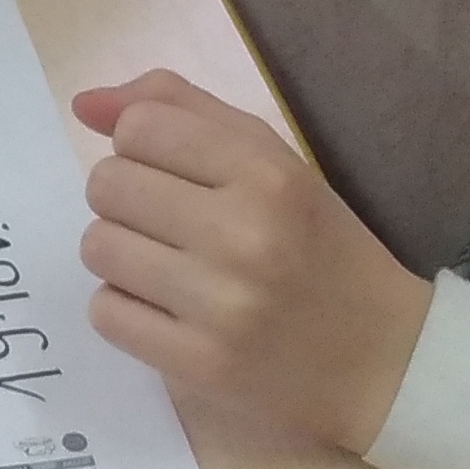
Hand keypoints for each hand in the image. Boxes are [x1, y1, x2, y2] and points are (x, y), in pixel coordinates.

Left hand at [73, 71, 428, 454]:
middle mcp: (244, 233)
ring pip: (98, 248)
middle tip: (167, 225)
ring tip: (165, 268)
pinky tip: (167, 312)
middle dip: (124, 200)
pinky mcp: (201, 365)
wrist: (385, 361)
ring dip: (119, 255)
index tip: (172, 174)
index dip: (139, 146)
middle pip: (107, 185)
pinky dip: (124, 310)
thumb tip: (84, 103)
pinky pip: (106, 314)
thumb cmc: (320, 248)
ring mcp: (221, 304)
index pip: (141, 126)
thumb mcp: (273, 161)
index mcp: (267, 174)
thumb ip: (182, 112)